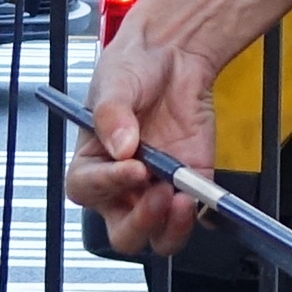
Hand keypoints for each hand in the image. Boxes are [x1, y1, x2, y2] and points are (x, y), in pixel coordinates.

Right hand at [66, 24, 222, 258]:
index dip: (108, 185)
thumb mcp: (113, 83)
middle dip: (141, 222)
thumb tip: (121, 147)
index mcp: (92, 164)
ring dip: (171, 226)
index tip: (133, 167)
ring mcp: (156, 190)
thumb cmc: (133, 69)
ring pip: (159, 235)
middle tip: (158, 193)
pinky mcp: (190, 186)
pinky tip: (202, 196)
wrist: (173, 56)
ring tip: (183, 197)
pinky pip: (194, 216)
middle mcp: (122, 186)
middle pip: (123, 232)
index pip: (88, 189)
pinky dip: (200, 215)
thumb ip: (112, 114)